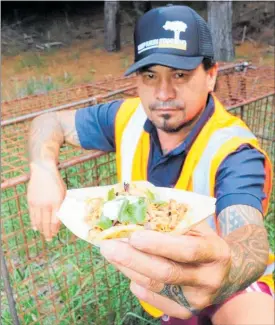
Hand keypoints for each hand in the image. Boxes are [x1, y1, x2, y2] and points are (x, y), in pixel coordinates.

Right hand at [27, 161, 65, 240]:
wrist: (44, 171)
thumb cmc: (56, 182)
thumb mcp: (63, 193)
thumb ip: (62, 205)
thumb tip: (61, 217)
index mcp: (57, 202)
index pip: (55, 220)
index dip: (55, 229)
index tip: (56, 233)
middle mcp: (47, 204)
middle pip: (46, 222)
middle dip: (48, 232)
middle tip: (49, 239)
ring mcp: (38, 203)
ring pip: (38, 220)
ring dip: (41, 229)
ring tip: (44, 235)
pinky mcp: (31, 201)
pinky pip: (32, 215)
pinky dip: (34, 223)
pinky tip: (36, 228)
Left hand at [100, 222, 231, 319]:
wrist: (226, 273)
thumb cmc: (205, 242)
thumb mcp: (197, 227)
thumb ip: (174, 222)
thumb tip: (139, 214)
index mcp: (215, 252)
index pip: (187, 250)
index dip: (160, 244)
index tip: (134, 236)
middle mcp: (208, 279)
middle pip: (167, 273)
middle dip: (133, 259)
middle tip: (108, 246)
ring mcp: (197, 299)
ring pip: (156, 286)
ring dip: (129, 269)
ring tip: (111, 254)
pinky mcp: (186, 311)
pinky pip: (156, 301)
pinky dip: (137, 285)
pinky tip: (126, 270)